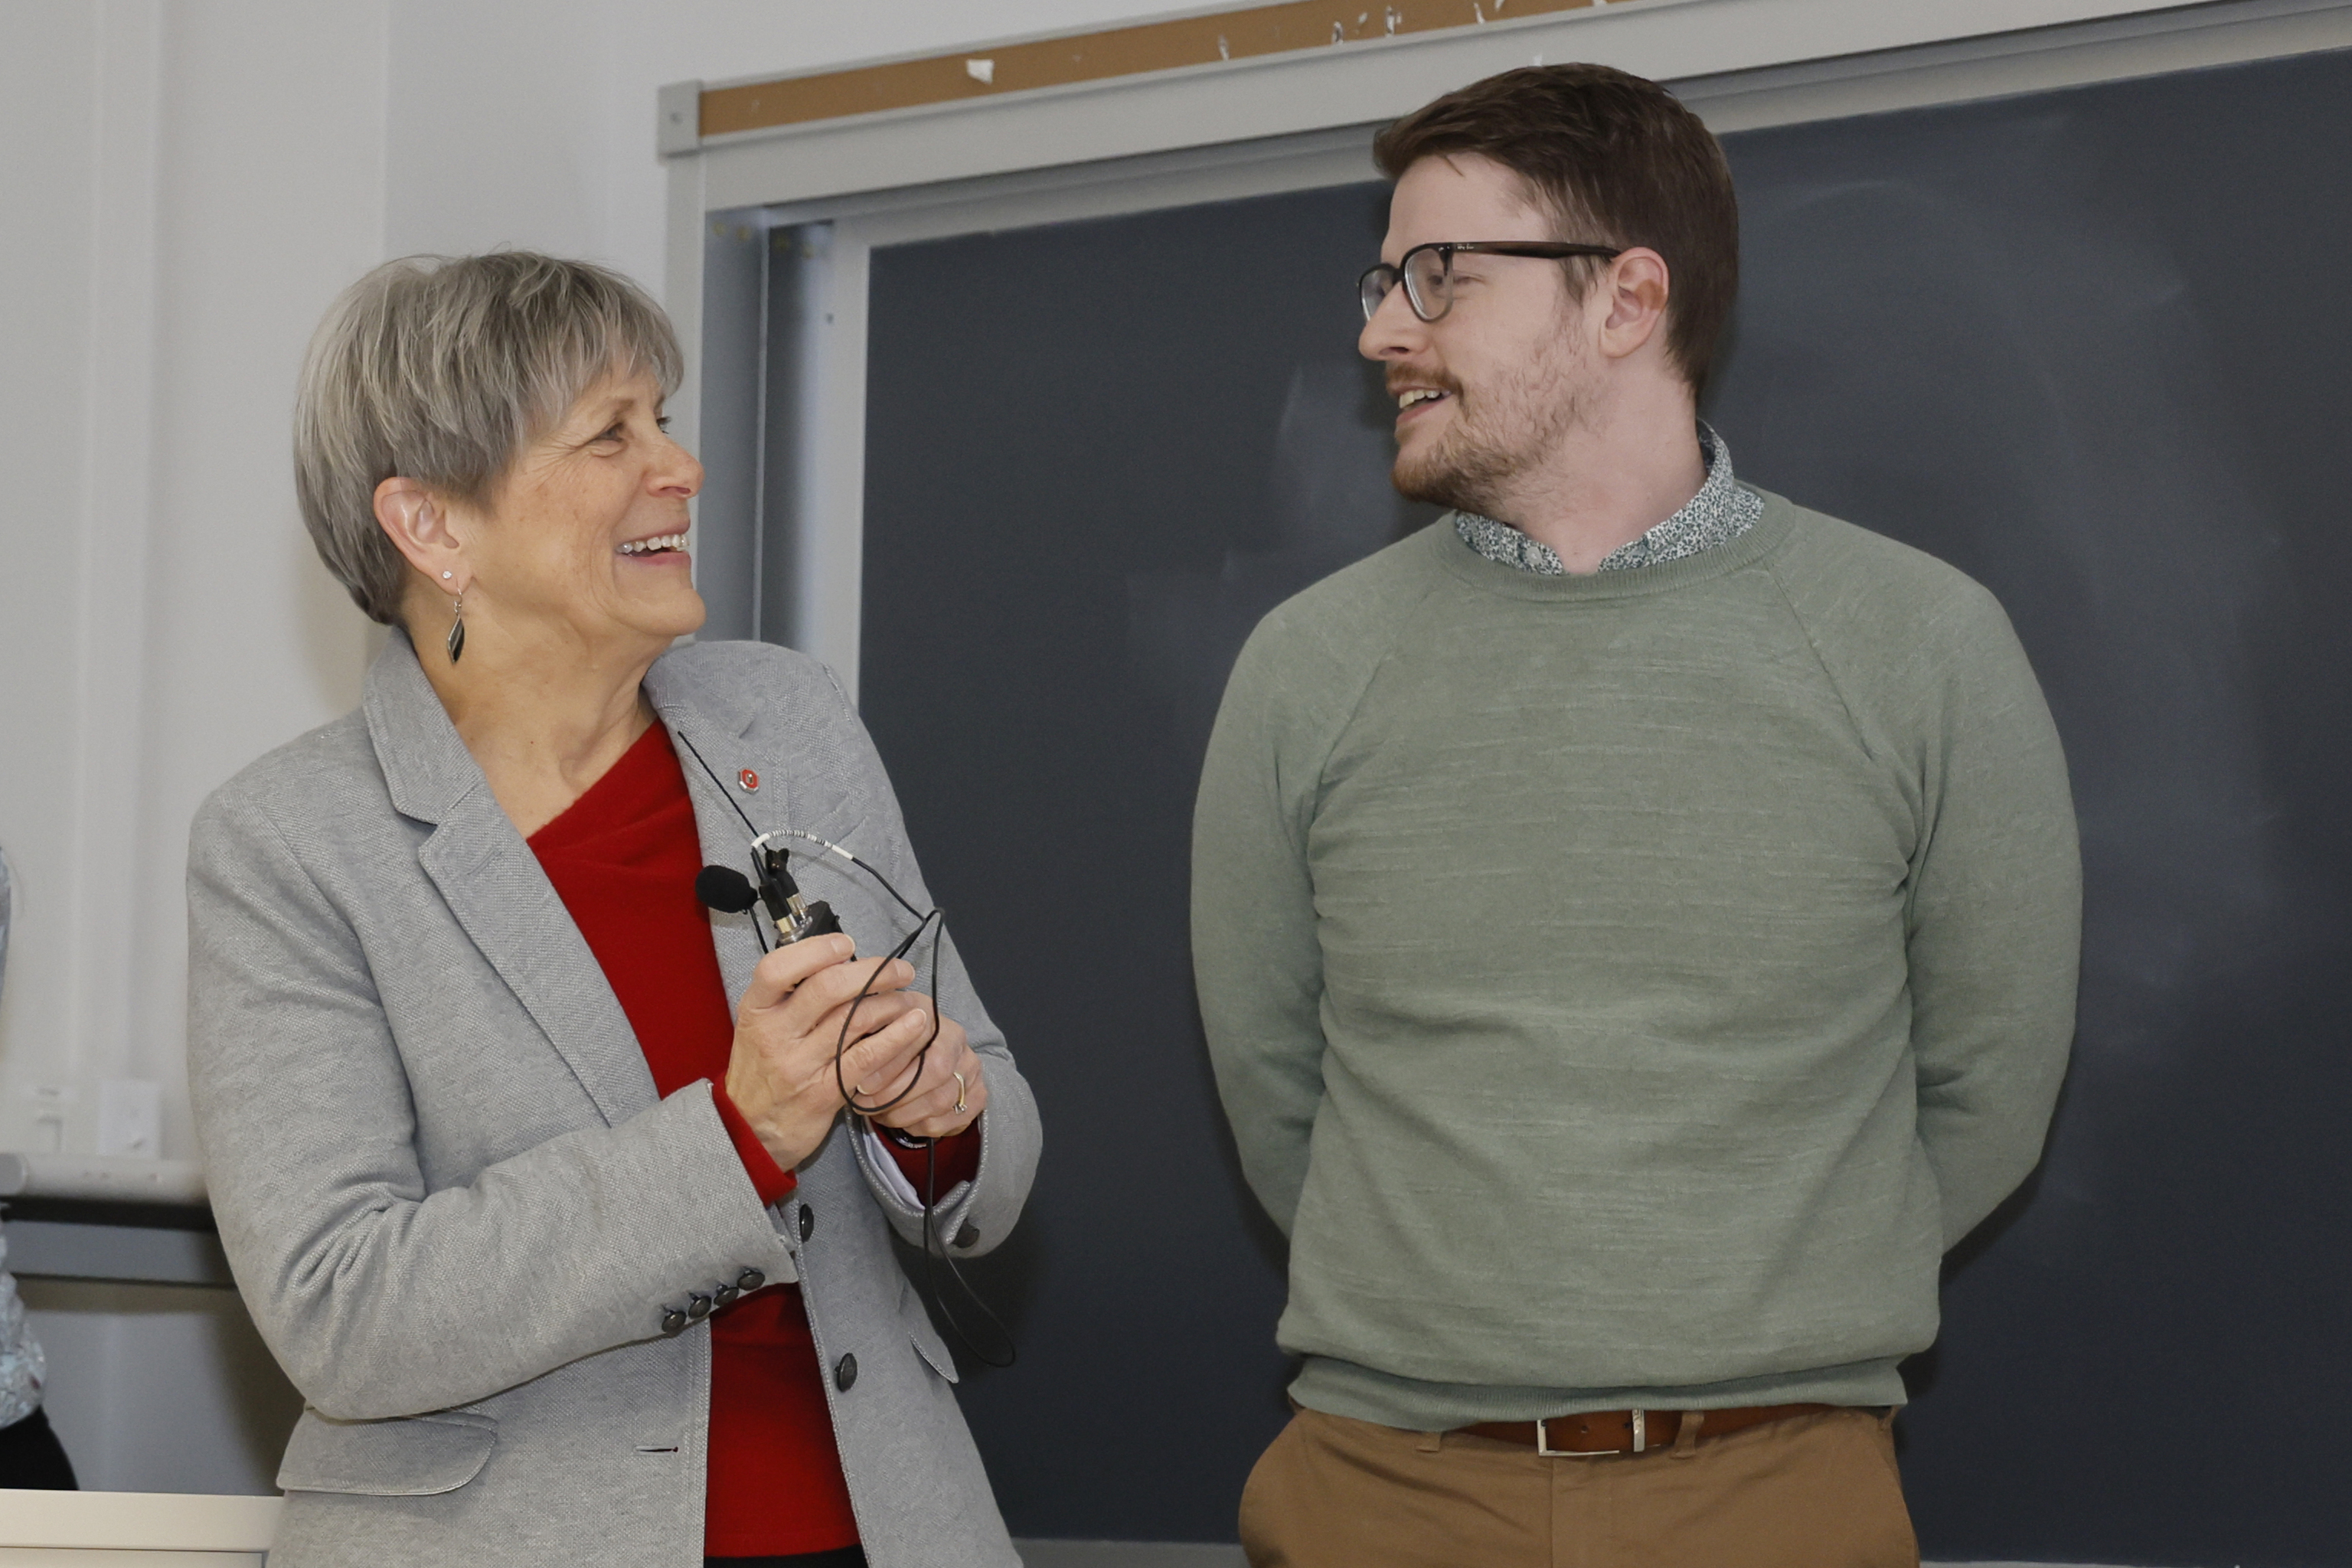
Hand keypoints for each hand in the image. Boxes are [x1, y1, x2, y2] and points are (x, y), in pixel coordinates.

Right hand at [723, 935, 933, 1169]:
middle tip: (900, 970)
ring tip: (908, 996)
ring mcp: (799, 1064)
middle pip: (827, 988)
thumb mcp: (759, 1026)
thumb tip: (843, 960)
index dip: (816, 949)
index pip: (777, 968)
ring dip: (891, 1002)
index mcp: (756, 1010)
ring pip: (855, 1019)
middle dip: (873, 972)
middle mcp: (774, 1034)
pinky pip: (868, 1056)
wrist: (749, 1131)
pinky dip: (897, 1036)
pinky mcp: (825, 1091)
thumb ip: (790, 995)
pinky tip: (915, 1024)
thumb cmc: (762, 1070)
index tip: (847, 944)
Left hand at [861, 1000, 986, 1141]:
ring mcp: (972, 1070)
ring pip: (941, 1100)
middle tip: (868, 1105)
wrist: (924, 1061)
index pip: (919, 1038)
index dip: (889, 1064)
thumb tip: (842, 1033)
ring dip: (904, 1113)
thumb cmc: (888, 1047)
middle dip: (896, 1094)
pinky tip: (902, 1121)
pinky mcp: (978, 1096)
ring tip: (880, 1114)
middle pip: (935, 1071)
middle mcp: (958, 1041)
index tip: (861, 1083)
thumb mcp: (875, 1030)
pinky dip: (920, 1126)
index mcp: (933, 1016)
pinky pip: (950, 1119)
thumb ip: (864, 1029)